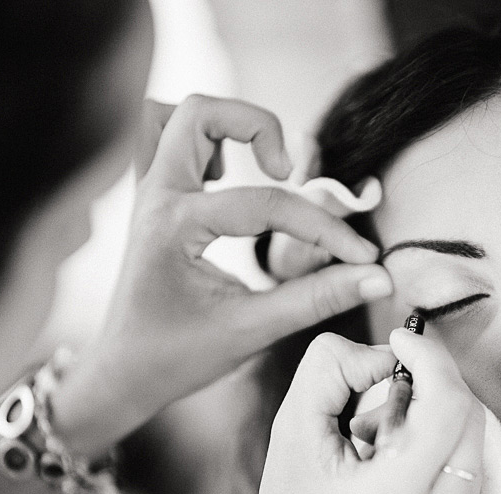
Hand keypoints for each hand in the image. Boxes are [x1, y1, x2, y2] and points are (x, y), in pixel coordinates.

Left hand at [55, 96, 391, 448]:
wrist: (123, 373)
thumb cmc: (177, 356)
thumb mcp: (252, 330)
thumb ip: (317, 298)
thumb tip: (377, 277)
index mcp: (174, 228)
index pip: (266, 204)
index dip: (324, 228)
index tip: (363, 255)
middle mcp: (156, 199)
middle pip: (201, 113)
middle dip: (257, 127)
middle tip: (287, 173)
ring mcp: (149, 195)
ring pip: (175, 116)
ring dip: (223, 128)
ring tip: (255, 169)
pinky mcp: (153, 200)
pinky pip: (166, 140)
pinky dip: (202, 144)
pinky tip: (227, 180)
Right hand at [242, 329, 485, 493]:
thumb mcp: (291, 431)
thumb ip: (332, 370)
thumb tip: (389, 353)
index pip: (447, 405)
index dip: (430, 357)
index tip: (401, 338)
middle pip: (470, 413)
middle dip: (431, 380)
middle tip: (383, 388)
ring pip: (478, 434)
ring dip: (438, 409)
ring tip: (383, 431)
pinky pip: (475, 461)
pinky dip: (444, 438)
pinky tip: (400, 456)